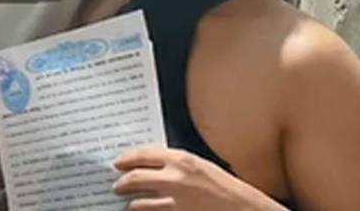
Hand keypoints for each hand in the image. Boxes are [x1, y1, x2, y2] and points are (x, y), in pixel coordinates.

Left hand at [113, 147, 285, 210]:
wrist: (242, 209)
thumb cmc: (225, 189)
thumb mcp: (201, 167)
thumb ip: (177, 164)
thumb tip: (152, 165)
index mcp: (182, 160)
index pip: (143, 155)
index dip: (126, 159)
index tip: (118, 163)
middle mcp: (175, 179)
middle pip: (135, 178)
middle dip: (122, 183)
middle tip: (117, 185)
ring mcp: (174, 202)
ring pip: (139, 204)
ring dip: (132, 204)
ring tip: (130, 204)